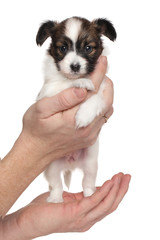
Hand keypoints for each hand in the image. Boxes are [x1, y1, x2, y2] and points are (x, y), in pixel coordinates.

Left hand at [2, 173, 130, 238]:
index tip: (120, 179)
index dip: (115, 192)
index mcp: (86, 217)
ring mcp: (81, 219)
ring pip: (106, 205)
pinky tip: (109, 181)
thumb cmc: (45, 210)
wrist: (28, 221)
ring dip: (116, 190)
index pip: (106, 205)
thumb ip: (80, 196)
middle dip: (121, 190)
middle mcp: (87, 220)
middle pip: (110, 206)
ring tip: (122, 177)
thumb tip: (91, 188)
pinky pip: (93, 201)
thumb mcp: (68, 201)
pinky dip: (104, 191)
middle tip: (127, 176)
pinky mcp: (74, 214)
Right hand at [21, 56, 112, 165]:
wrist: (36, 151)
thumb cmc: (35, 129)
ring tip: (95, 84)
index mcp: (74, 119)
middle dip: (106, 83)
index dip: (99, 73)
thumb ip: (62, 99)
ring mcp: (90, 135)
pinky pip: (102, 119)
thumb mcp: (42, 109)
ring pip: (106, 110)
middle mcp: (86, 128)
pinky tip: (91, 100)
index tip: (102, 61)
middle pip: (106, 101)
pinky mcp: (90, 139)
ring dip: (104, 95)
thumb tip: (81, 89)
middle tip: (99, 72)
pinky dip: (100, 106)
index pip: (92, 91)